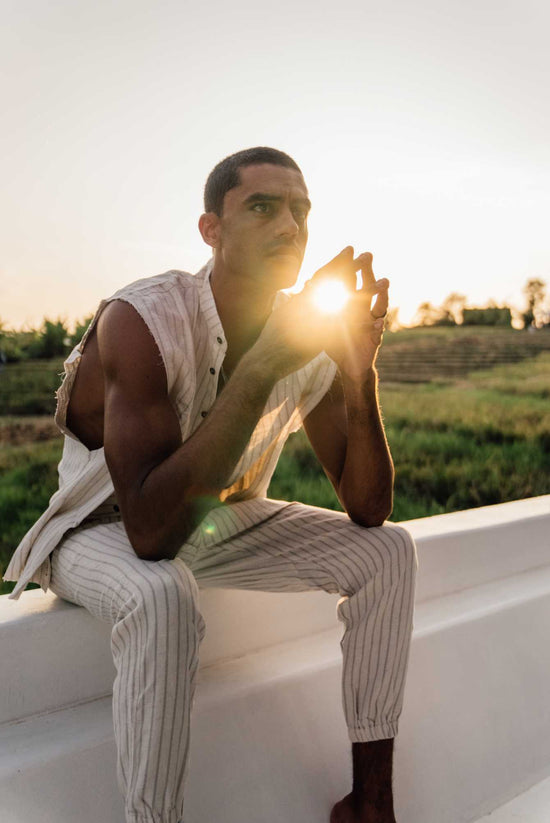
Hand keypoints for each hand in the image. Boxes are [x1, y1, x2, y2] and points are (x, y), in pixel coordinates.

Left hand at [305, 247, 388, 379]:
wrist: (351, 366)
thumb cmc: (338, 342)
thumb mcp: (327, 322)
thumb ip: (320, 303)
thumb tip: (307, 283)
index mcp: (352, 305)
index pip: (350, 282)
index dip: (348, 267)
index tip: (348, 249)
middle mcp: (363, 311)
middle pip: (367, 288)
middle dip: (367, 272)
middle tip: (368, 255)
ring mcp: (371, 324)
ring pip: (379, 306)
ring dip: (381, 295)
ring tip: (385, 282)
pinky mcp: (374, 341)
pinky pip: (377, 334)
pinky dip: (378, 328)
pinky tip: (379, 323)